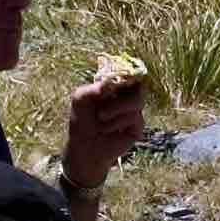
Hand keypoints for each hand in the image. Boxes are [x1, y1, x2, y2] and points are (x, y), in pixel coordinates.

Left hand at [62, 70, 149, 189]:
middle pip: (138, 83)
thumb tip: (112, 83)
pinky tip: (107, 130)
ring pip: (138, 100)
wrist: (84, 147)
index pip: (128, 72)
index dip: (128, 72)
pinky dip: (118, 122)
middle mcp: (126, 96)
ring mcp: (134, 111)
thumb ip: (94, 88)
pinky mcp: (138, 126)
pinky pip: (135, 117)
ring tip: (101, 118)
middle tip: (105, 99)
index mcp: (114, 86)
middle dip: (121, 90)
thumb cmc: (81, 121)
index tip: (121, 75)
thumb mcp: (81, 99)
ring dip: (116, 108)